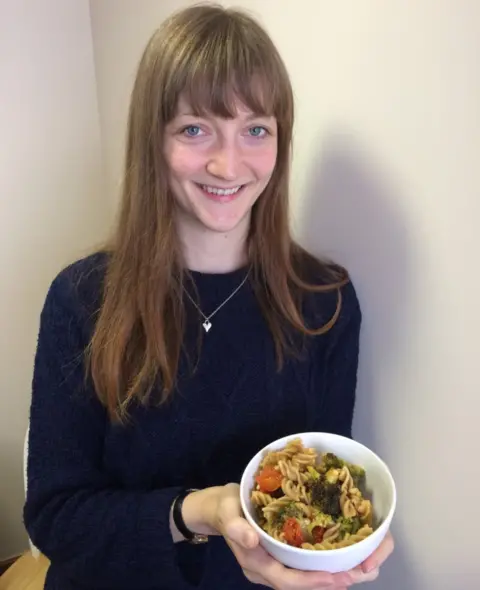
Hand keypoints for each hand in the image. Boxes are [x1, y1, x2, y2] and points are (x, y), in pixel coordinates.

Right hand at [208, 483, 353, 588]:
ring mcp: (272, 565)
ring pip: (302, 580)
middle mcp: (265, 570)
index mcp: (255, 563)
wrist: (217, 507)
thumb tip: (251, 540)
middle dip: (327, 583)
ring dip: (328, 578)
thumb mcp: (227, 511)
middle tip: (356, 575)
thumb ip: (236, 527)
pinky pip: (301, 569)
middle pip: (299, 585)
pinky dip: (319, 567)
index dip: (311, 581)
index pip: (285, 580)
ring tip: (355, 571)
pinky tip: (337, 560)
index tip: (336, 578)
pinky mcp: (278, 557)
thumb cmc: (224, 506)